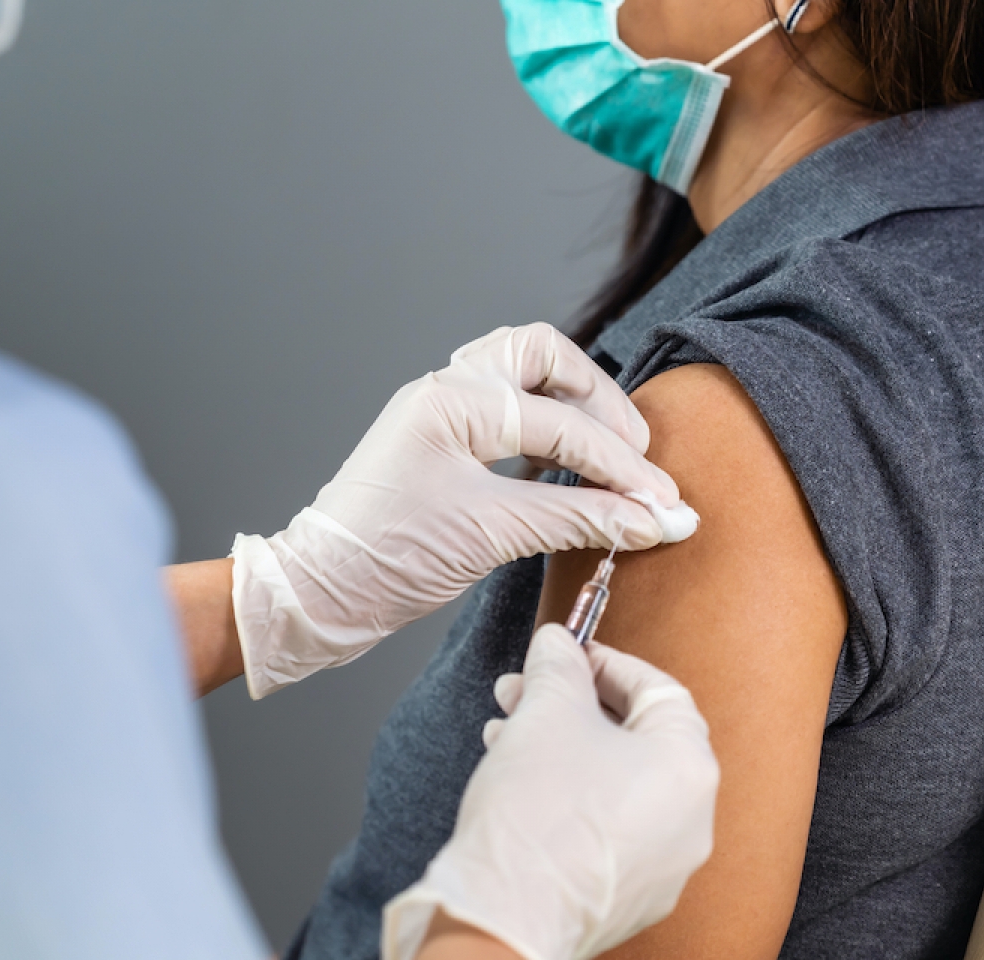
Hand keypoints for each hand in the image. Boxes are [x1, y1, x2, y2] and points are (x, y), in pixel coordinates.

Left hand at [230, 323, 698, 697]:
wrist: (319, 593)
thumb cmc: (385, 559)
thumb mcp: (491, 535)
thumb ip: (580, 520)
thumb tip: (652, 520)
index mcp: (450, 400)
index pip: (561, 423)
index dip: (621, 467)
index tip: (664, 505)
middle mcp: (444, 391)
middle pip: (544, 357)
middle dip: (599, 401)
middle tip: (636, 457)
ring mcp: (440, 413)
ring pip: (523, 374)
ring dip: (573, 407)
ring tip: (611, 456)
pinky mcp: (441, 444)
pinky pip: (507, 413)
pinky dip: (547, 431)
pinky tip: (570, 469)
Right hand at [383, 624, 718, 959]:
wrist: (504, 916)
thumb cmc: (535, 816)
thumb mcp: (545, 713)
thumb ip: (559, 665)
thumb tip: (559, 643)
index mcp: (688, 770)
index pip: (659, 690)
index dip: (607, 663)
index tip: (567, 653)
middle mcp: (691, 822)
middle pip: (635, 738)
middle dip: (572, 706)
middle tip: (525, 690)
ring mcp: (663, 867)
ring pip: (616, 784)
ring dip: (562, 748)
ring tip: (506, 734)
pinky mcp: (627, 897)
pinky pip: (605, 828)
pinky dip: (568, 797)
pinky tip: (519, 783)